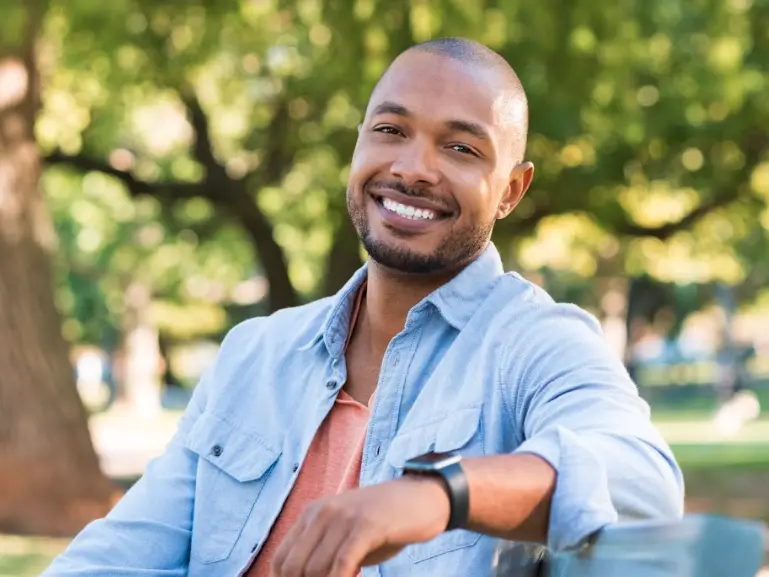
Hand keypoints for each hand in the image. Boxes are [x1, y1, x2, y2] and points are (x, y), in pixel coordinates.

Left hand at [269, 476, 449, 576]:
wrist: (423, 497)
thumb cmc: (386, 522)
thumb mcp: (347, 534)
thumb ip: (324, 553)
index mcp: (313, 514)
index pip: (280, 558)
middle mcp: (322, 512)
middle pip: (293, 566)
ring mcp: (344, 516)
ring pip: (315, 568)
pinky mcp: (366, 525)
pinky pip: (342, 563)